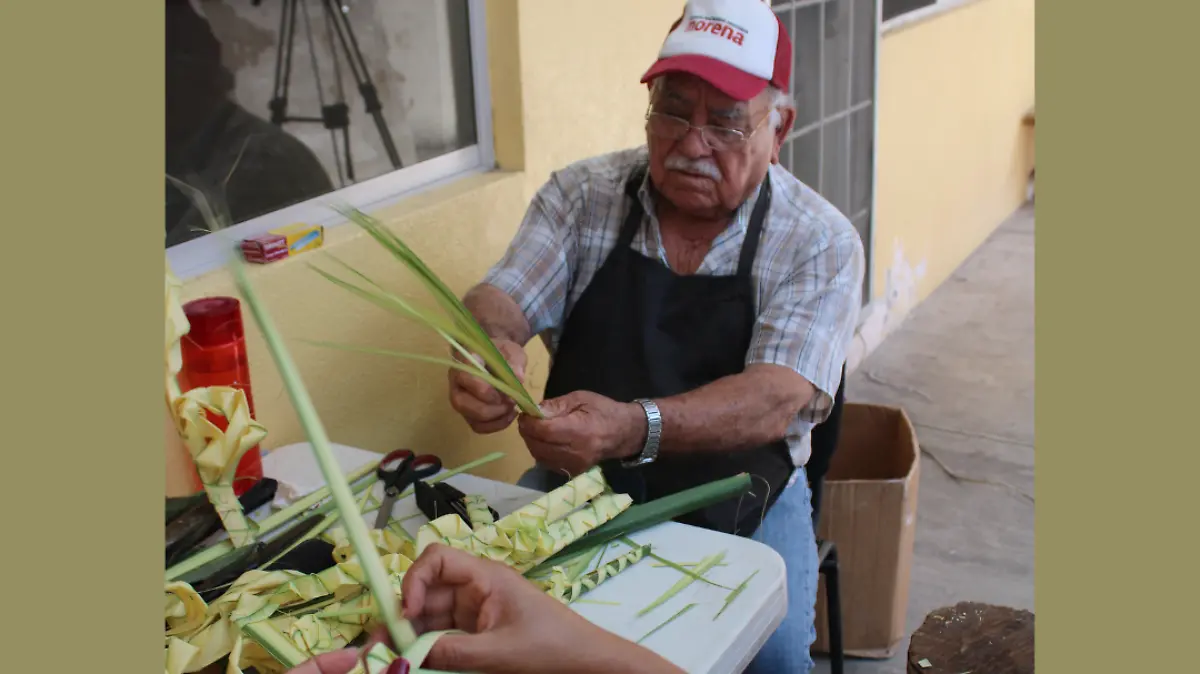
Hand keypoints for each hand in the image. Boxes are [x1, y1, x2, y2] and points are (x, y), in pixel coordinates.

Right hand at [401, 544, 682, 673]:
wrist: (585, 662)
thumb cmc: (550, 646)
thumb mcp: (498, 653)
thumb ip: (451, 654)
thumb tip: (407, 657)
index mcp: (485, 577)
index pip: (437, 559)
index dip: (414, 580)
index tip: (406, 613)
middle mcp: (476, 588)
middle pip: (427, 593)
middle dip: (403, 617)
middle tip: (381, 648)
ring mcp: (476, 611)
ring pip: (431, 617)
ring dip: (411, 635)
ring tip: (391, 660)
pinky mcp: (478, 632)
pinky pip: (444, 634)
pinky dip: (427, 647)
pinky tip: (414, 662)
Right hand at [448, 338, 526, 433]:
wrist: (497, 357)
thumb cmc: (502, 352)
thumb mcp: (511, 351)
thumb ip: (514, 362)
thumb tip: (518, 379)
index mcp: (464, 360)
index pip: (464, 377)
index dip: (484, 389)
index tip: (505, 392)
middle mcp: (456, 381)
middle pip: (462, 403)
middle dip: (491, 408)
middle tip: (511, 402)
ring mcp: (461, 399)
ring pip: (470, 418)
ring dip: (495, 418)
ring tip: (512, 408)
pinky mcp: (468, 412)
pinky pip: (478, 426)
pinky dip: (496, 425)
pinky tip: (509, 415)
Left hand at [517, 391, 646, 475]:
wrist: (623, 433)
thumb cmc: (602, 411)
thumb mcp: (580, 398)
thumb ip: (556, 405)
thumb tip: (534, 411)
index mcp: (580, 430)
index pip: (545, 431)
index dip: (529, 423)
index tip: (525, 414)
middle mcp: (576, 452)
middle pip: (538, 445)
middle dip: (527, 432)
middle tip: (527, 420)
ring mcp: (574, 465)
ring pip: (539, 456)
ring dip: (532, 442)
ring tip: (536, 430)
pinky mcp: (573, 472)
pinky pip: (547, 463)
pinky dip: (540, 452)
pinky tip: (545, 441)